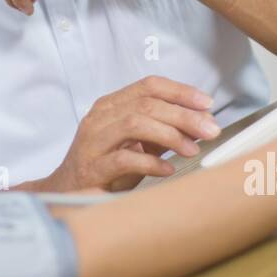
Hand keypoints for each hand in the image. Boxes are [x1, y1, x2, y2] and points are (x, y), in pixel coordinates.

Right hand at [45, 76, 220, 191]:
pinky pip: (124, 159)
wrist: (66, 190)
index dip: (180, 91)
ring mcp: (93, 141)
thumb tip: (202, 123)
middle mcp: (100, 117)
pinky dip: (150, 162)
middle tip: (210, 129)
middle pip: (146, 104)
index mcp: (111, 105)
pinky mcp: (92, 167)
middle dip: (184, 115)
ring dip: (170, 135)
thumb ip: (164, 130)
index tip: (207, 103)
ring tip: (191, 149)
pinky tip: (167, 169)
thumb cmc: (105, 164)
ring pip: (135, 124)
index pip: (149, 85)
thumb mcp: (137, 142)